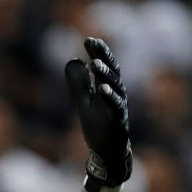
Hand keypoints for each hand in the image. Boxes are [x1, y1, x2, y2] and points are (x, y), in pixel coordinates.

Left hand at [65, 37, 130, 191]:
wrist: (107, 151)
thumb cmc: (98, 125)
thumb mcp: (83, 101)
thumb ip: (78, 83)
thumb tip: (72, 60)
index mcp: (108, 87)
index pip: (104, 65)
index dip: (98, 52)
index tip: (88, 39)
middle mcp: (117, 93)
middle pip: (111, 71)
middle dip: (102, 56)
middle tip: (93, 43)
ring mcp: (118, 106)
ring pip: (114, 87)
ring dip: (104, 75)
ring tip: (95, 64)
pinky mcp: (118, 121)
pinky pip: (115, 107)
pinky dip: (109, 97)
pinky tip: (102, 88)